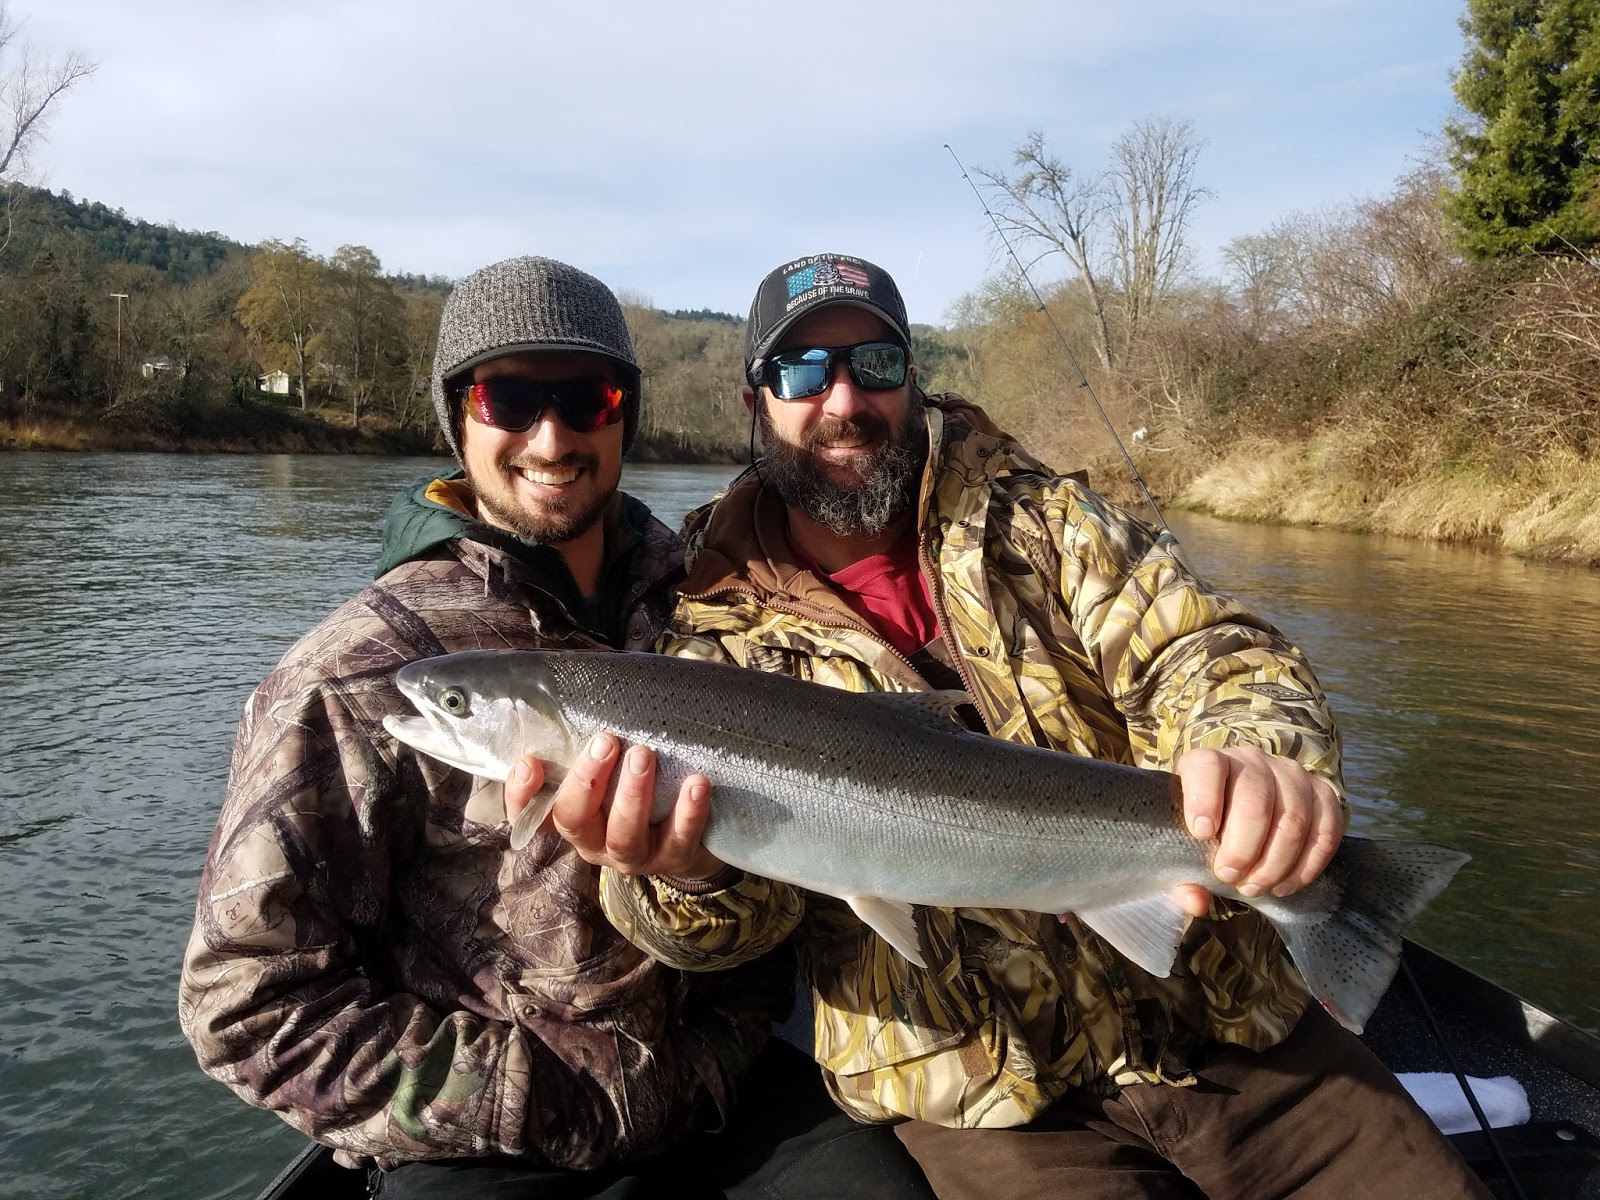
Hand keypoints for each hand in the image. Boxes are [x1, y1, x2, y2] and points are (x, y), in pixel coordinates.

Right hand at [504, 734, 724, 880]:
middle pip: (574, 820)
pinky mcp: (674, 857)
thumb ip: (593, 743)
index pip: (531, 815)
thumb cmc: (636, 787)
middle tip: (605, 741)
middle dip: (586, 782)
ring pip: (624, 834)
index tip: (528, 762)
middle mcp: (594, 841)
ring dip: (632, 794)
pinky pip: (679, 838)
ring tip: (643, 754)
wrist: (688, 834)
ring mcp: (633, 855)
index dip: (522, 795)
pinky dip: (688, 812)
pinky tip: (697, 783)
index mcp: (572, 818)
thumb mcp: (609, 769)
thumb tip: (589, 678)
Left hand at [1169, 745, 1344, 917]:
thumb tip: (1196, 901)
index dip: (1204, 799)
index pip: (1207, 766)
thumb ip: (1181, 876)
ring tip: (1255, 887)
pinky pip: (1325, 833)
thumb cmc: (1206, 829)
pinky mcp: (1322, 795)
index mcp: (1208, 763)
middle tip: (1230, 877)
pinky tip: (1284, 886)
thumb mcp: (1184, 845)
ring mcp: (1291, 775)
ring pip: (1293, 819)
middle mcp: (1251, 761)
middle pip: (1256, 800)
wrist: (1244, 808)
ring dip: (1275, 863)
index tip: (1201, 834)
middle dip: (1243, 848)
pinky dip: (1306, 867)